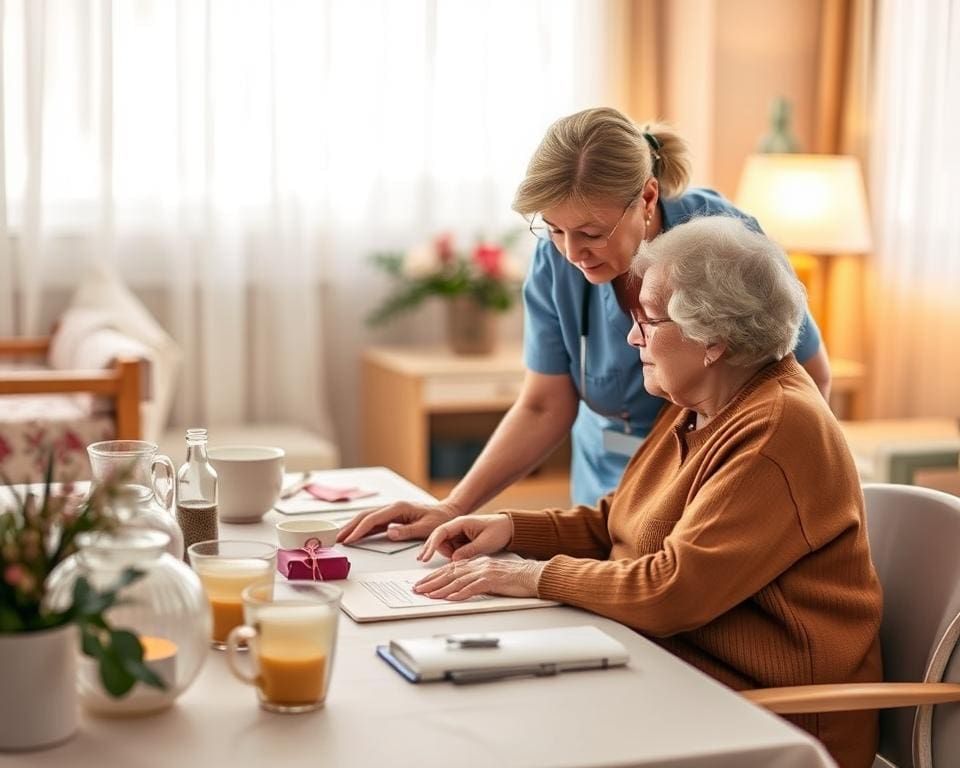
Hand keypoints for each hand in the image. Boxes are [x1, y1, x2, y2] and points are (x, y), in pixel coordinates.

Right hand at [336, 500, 461, 544]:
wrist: (447, 513)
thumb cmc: (439, 520)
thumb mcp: (427, 528)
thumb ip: (408, 531)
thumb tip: (389, 533)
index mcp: (399, 508)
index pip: (374, 519)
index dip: (359, 529)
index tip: (349, 539)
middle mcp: (393, 508)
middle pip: (365, 515)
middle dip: (350, 527)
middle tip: (336, 538)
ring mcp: (391, 512)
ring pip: (367, 517)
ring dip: (353, 526)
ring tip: (340, 537)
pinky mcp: (392, 517)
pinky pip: (373, 522)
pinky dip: (362, 527)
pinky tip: (354, 534)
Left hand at [413, 555, 544, 600]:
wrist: (533, 575)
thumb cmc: (515, 578)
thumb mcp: (492, 576)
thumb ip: (477, 580)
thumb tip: (461, 589)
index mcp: (478, 562)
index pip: (451, 569)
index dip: (435, 576)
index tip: (423, 583)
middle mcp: (479, 565)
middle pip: (450, 573)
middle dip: (432, 582)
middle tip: (418, 589)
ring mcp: (485, 572)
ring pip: (458, 580)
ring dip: (441, 589)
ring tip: (428, 595)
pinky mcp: (492, 580)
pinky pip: (473, 588)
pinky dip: (460, 593)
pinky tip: (450, 598)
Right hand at [417, 513, 512, 561]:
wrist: (508, 528)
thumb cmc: (499, 531)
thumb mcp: (485, 543)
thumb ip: (469, 551)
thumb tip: (454, 559)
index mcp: (461, 522)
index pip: (440, 532)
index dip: (431, 545)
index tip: (426, 557)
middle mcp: (457, 526)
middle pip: (438, 539)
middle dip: (437, 551)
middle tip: (440, 563)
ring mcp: (458, 533)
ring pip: (444, 546)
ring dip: (449, 554)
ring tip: (466, 556)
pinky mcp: (461, 539)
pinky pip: (452, 548)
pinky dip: (455, 555)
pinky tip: (464, 557)